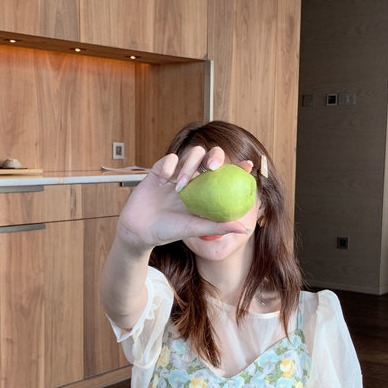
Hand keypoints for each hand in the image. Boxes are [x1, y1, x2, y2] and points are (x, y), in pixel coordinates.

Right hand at [117, 145, 253, 250]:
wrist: (139, 232)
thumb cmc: (168, 231)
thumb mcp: (195, 228)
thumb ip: (218, 226)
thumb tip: (245, 228)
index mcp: (204, 192)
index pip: (224, 174)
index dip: (237, 167)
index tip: (248, 165)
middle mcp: (192, 179)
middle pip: (209, 156)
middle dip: (214, 156)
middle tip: (212, 167)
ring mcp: (176, 173)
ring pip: (190, 155)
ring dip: (188, 167)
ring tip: (179, 188)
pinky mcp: (159, 170)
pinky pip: (168, 159)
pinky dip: (169, 166)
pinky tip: (163, 182)